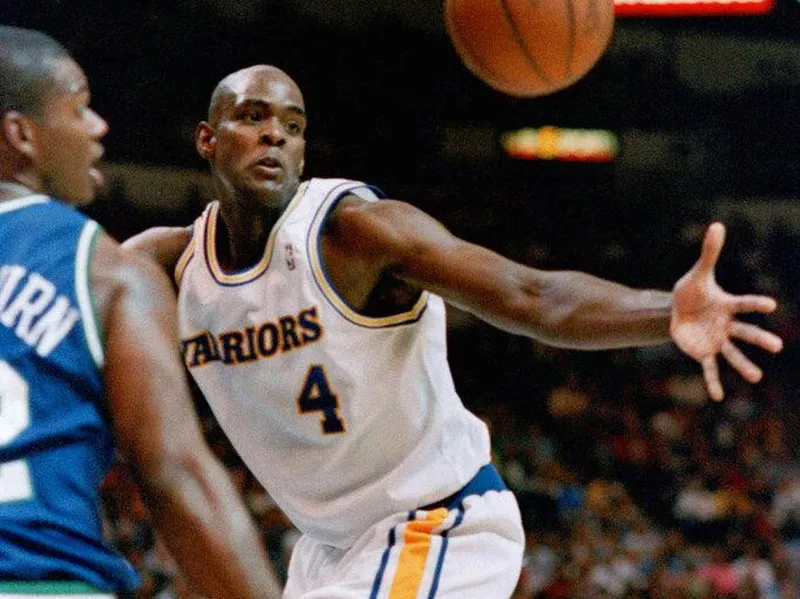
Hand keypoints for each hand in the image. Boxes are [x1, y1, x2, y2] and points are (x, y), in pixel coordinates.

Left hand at [670, 222, 782, 400]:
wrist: (678, 310)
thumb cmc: (692, 292)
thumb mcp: (698, 273)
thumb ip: (709, 253)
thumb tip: (717, 225)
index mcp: (728, 305)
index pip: (744, 303)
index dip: (755, 303)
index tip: (771, 304)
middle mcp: (727, 325)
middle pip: (745, 332)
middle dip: (759, 338)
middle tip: (777, 346)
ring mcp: (716, 340)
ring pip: (732, 353)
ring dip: (743, 364)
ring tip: (757, 377)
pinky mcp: (703, 352)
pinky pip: (709, 368)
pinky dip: (713, 381)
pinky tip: (718, 396)